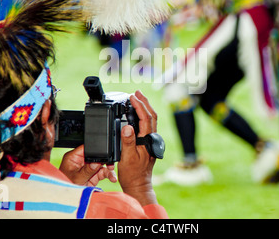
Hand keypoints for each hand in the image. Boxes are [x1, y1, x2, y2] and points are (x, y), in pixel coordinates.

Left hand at [59, 145, 116, 186]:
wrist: (68, 200)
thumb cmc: (66, 187)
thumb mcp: (76, 178)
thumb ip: (87, 169)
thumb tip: (97, 162)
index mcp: (74, 157)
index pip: (86, 148)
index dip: (95, 150)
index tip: (103, 153)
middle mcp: (81, 161)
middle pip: (96, 155)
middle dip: (104, 160)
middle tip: (110, 164)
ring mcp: (88, 168)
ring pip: (101, 164)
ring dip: (108, 168)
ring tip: (112, 172)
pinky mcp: (94, 175)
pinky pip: (103, 172)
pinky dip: (109, 174)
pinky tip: (112, 178)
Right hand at [117, 90, 157, 205]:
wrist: (139, 185)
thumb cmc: (132, 174)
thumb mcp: (126, 157)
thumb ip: (128, 142)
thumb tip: (128, 127)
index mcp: (147, 140)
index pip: (146, 118)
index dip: (139, 105)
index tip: (132, 96)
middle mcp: (151, 139)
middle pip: (151, 115)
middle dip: (145, 102)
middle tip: (137, 92)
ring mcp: (150, 141)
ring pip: (151, 119)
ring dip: (145, 107)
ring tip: (138, 99)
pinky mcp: (148, 143)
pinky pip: (148, 125)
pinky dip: (144, 115)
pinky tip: (138, 115)